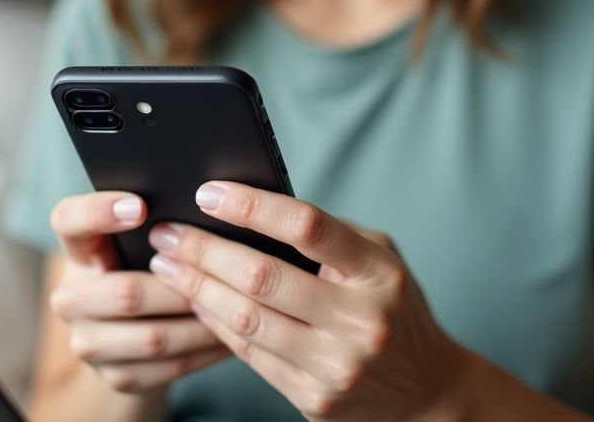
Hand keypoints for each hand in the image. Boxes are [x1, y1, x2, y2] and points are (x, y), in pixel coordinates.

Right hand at [47, 191, 231, 392]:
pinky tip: (231, 338)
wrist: (132, 338)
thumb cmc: (145, 269)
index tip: (140, 207)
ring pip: (153, 337)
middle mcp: (70, 297)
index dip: (99, 212)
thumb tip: (212, 202)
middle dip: (182, 287)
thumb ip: (159, 224)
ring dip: (201, 324)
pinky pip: (168, 367)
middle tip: (223, 276)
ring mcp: (87, 342)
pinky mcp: (113, 377)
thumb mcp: (139, 244)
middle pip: (125, 292)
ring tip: (240, 310)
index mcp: (77, 250)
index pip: (69, 221)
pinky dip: (205, 352)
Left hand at [144, 182, 469, 419]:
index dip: (252, 206)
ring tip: (168, 265)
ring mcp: (337, 366)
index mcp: (379, 273)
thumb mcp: (380, 259)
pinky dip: (215, 325)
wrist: (425, 391)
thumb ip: (328, 234)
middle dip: (203, 250)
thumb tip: (252, 207)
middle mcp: (360, 321)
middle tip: (167, 232)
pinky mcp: (315, 399)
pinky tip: (195, 303)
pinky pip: (250, 355)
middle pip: (262, 277)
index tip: (208, 193)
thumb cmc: (392, 308)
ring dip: (197, 288)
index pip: (308, 227)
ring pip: (246, 320)